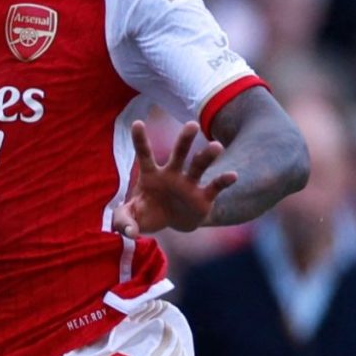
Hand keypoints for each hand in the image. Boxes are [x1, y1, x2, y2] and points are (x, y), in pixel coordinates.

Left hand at [114, 120, 234, 236]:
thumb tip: (129, 232)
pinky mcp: (204, 197)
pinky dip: (224, 181)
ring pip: (199, 165)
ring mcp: (189, 184)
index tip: (137, 123)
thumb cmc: (148, 214)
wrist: (172, 223)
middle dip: (185, 139)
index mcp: (151, 175)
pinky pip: (215, 186)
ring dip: (208, 156)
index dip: (140, 139)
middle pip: (179, 153)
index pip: (145, 154)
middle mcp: (172, 174)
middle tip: (192, 125)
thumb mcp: (130, 219)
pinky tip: (232, 175)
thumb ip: (123, 222)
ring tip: (217, 146)